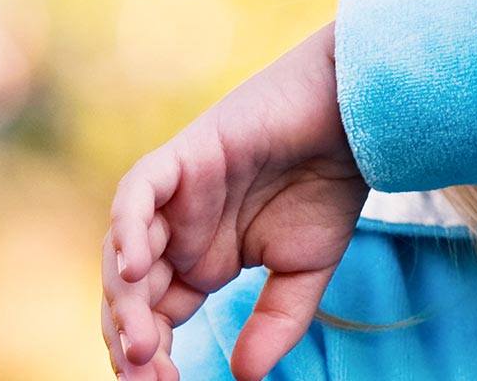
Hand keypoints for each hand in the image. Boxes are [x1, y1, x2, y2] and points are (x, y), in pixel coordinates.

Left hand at [101, 22, 368, 380]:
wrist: (352, 121)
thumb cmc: (329, 187)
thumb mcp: (304, 274)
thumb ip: (273, 323)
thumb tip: (245, 376)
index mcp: (198, 261)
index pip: (156, 317)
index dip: (152, 357)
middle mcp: (176, 231)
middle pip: (130, 293)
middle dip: (131, 340)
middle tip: (148, 378)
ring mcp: (173, 195)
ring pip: (124, 252)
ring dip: (126, 301)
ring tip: (142, 345)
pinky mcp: (180, 158)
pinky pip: (137, 196)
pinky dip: (128, 230)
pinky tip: (135, 271)